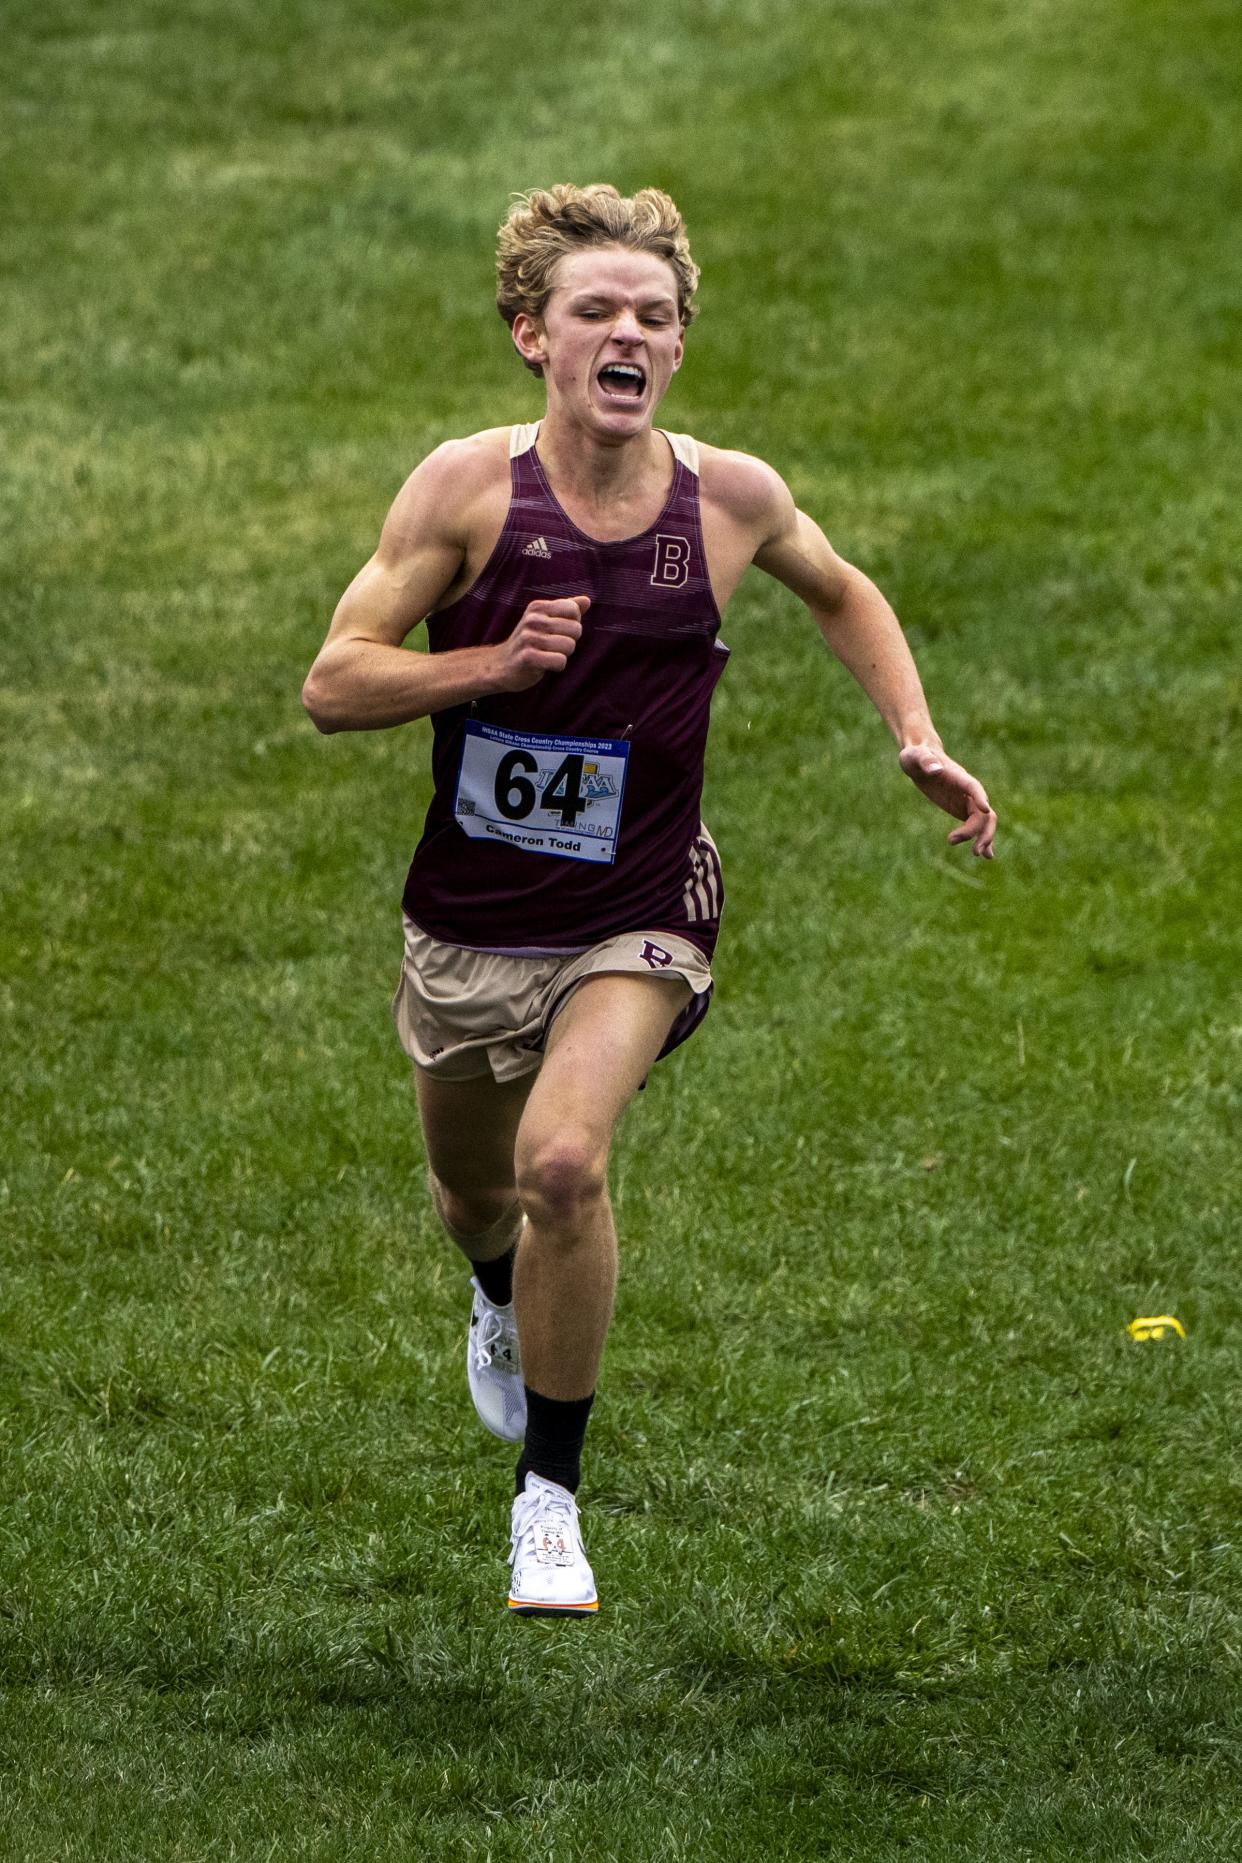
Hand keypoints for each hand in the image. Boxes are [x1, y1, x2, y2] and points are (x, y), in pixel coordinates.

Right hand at [492, 596, 589, 691]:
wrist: (501, 665)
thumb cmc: (529, 642)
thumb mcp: (545, 620)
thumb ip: (566, 609)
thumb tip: (587, 600)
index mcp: (538, 607)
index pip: (574, 610)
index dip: (572, 624)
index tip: (557, 632)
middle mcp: (533, 619)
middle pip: (575, 629)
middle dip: (569, 642)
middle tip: (551, 647)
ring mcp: (529, 637)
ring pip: (569, 646)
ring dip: (563, 655)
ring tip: (547, 655)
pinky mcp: (528, 657)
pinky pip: (560, 661)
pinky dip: (557, 666)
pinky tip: (544, 665)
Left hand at [898, 744, 996, 858]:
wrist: (919, 760)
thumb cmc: (916, 756)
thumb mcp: (915, 757)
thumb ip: (925, 761)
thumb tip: (936, 769)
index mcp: (958, 777)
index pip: (973, 787)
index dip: (980, 797)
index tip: (985, 810)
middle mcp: (967, 790)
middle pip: (984, 811)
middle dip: (982, 830)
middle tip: (973, 850)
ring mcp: (966, 800)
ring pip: (983, 820)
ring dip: (983, 837)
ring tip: (976, 854)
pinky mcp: (961, 809)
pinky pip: (975, 825)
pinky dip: (981, 838)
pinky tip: (985, 855)